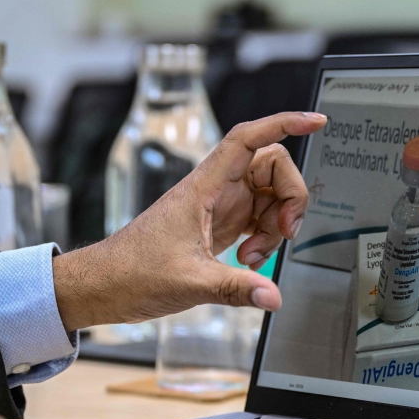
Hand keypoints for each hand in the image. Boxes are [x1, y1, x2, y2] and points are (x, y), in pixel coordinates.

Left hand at [53, 111, 325, 330]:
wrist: (104, 285)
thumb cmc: (132, 273)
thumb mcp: (189, 283)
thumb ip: (237, 289)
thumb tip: (274, 296)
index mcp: (204, 188)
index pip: (248, 139)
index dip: (284, 123)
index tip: (314, 122)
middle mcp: (215, 190)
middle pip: (272, 168)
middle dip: (289, 197)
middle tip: (283, 232)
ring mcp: (219, 207)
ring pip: (269, 196)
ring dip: (276, 225)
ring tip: (255, 257)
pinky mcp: (219, 225)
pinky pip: (258, 218)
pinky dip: (265, 239)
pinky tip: (249, 261)